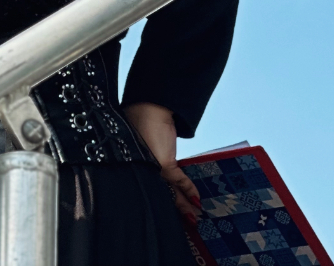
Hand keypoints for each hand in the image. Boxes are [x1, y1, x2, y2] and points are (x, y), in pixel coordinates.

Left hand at [124, 102, 200, 224]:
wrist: (146, 109)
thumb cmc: (142, 123)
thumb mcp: (145, 145)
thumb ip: (149, 158)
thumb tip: (158, 167)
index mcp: (136, 167)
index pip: (149, 190)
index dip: (158, 203)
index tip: (162, 217)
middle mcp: (142, 170)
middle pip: (158, 195)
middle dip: (172, 210)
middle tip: (183, 224)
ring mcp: (152, 168)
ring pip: (169, 192)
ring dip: (183, 206)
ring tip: (193, 220)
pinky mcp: (163, 163)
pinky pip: (179, 181)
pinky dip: (189, 190)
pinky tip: (197, 201)